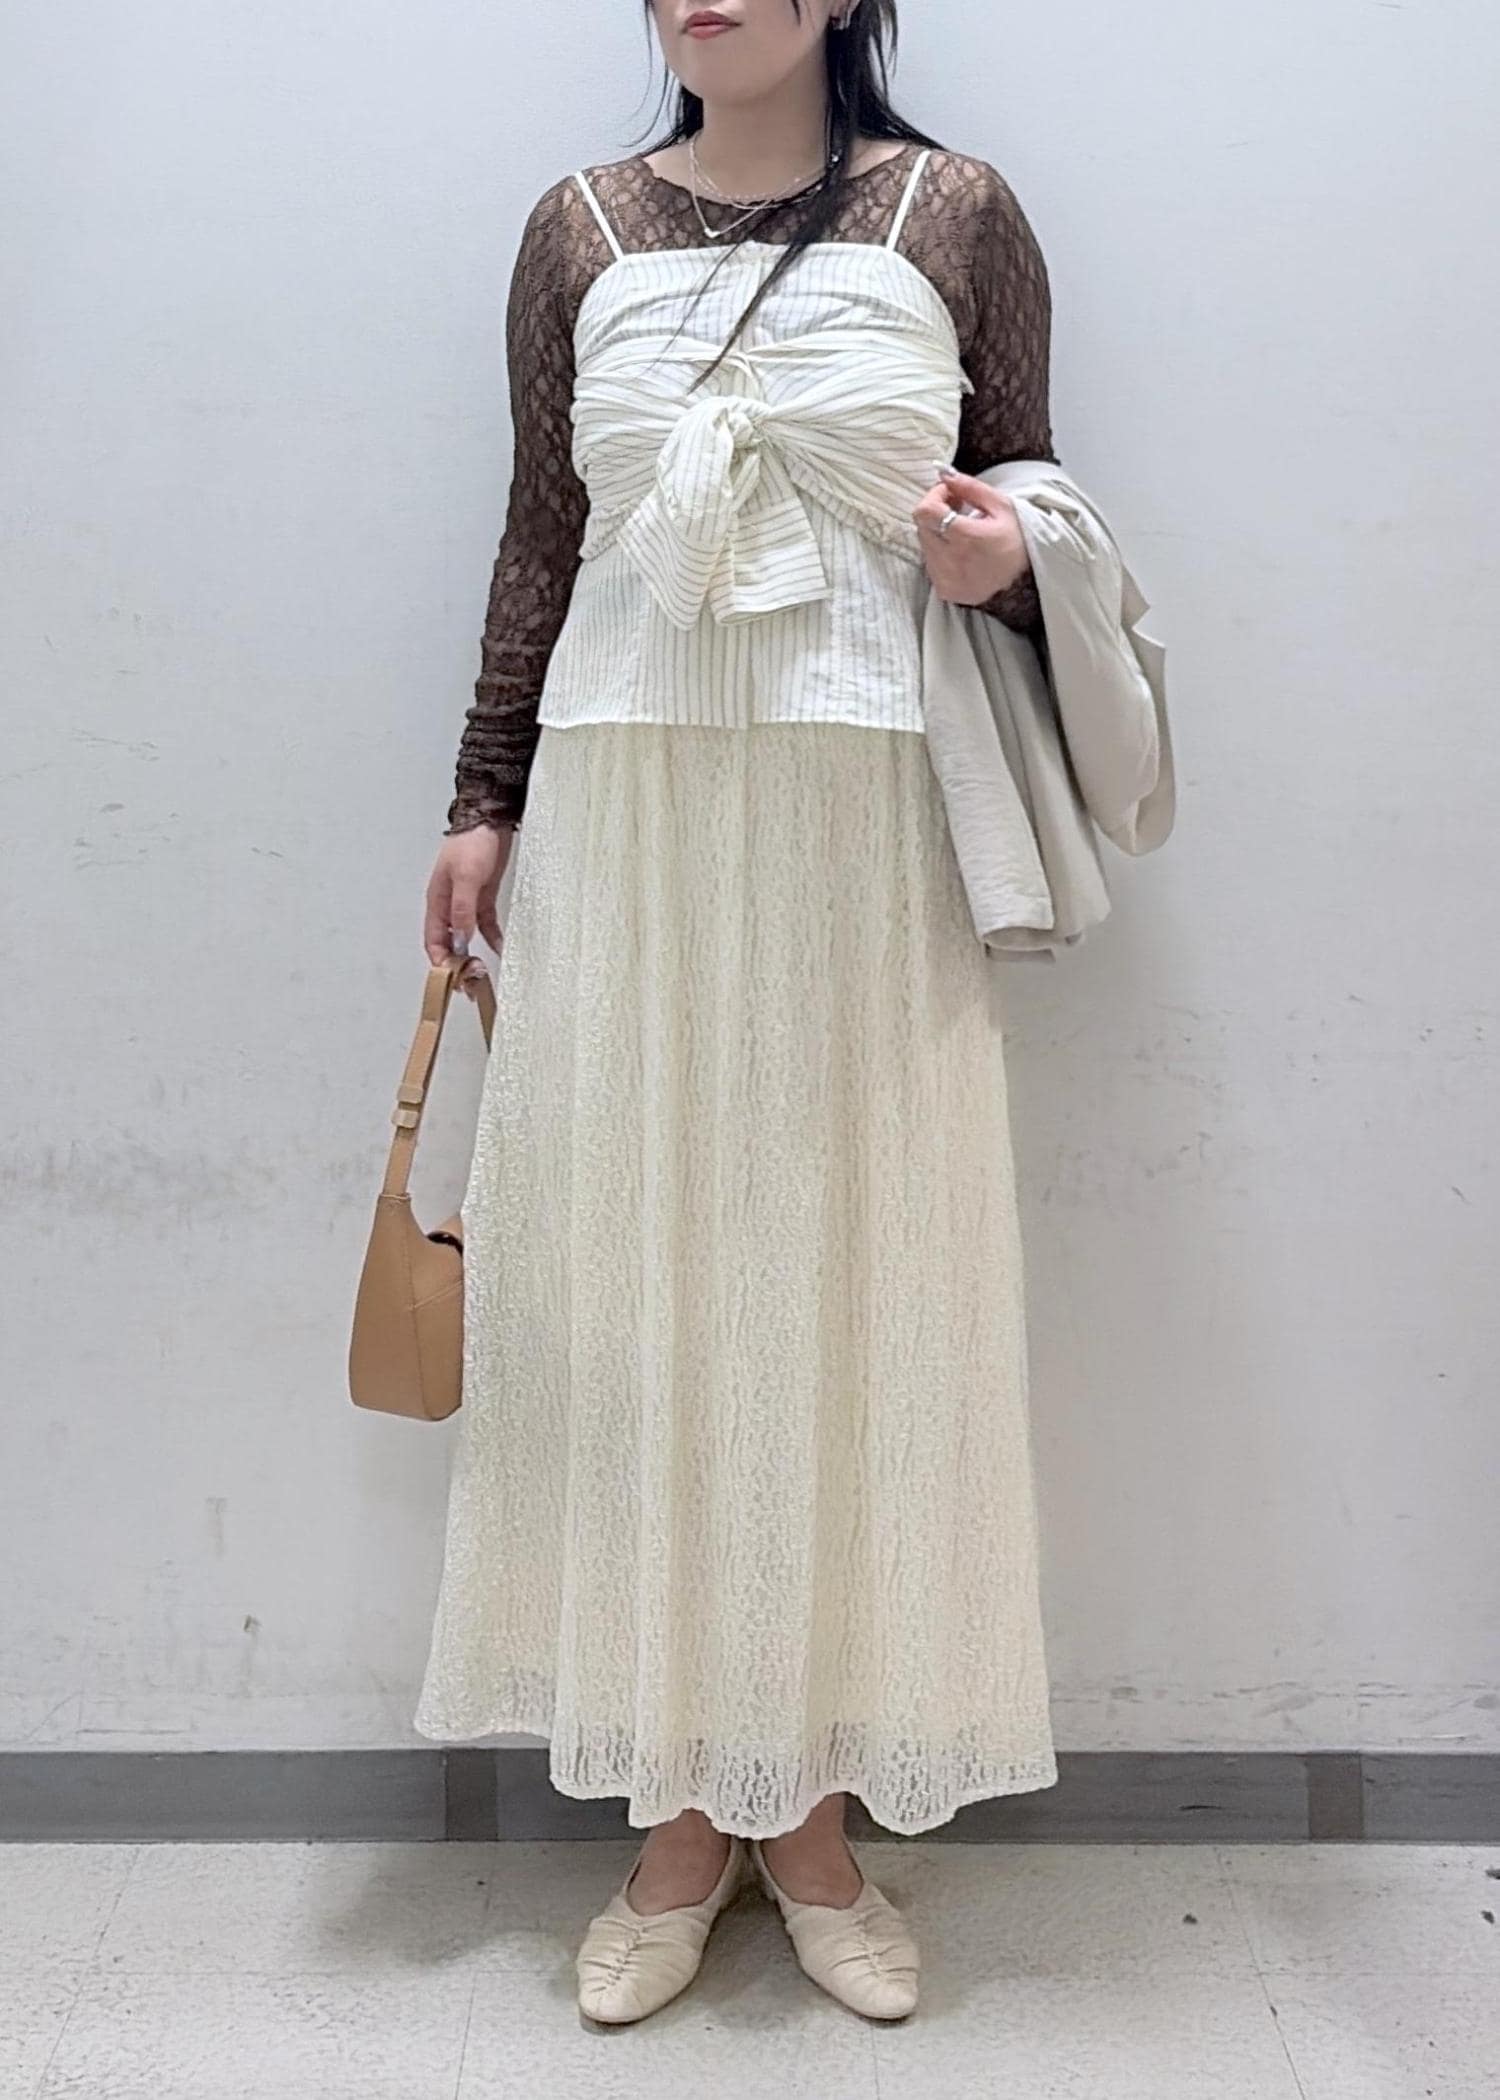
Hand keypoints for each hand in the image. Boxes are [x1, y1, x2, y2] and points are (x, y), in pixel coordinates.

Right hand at [424, 825, 511, 996]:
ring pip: (466, 937)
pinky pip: (485, 924)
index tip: (454, 980)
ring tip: (481, 975)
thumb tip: (460, 938)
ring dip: (472, 955)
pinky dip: (491, 937)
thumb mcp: (466, 877)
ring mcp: (466, 902)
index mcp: (437, 902)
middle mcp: (449, 906)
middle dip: (457, 965)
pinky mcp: (483, 897)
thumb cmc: (473, 842)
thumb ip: (462, 909)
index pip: (433, 941)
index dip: (441, 963)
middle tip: (472, 984)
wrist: (491, 819)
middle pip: (448, 943)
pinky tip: (500, 948)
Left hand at [913, 467, 1029, 604]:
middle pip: (922, 526)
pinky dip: (940, 552)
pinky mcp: (945, 590)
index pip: (926, 511)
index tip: (949, 492)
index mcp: (966, 538)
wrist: (1029, 578)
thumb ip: (970, 487)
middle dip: (935, 512)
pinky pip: (930, 564)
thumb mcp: (1001, 505)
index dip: (934, 495)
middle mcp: (951, 561)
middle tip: (957, 508)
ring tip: (960, 529)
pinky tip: (959, 549)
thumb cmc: (1018, 538)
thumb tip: (945, 474)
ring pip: (924, 545)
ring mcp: (946, 579)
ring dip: (937, 532)